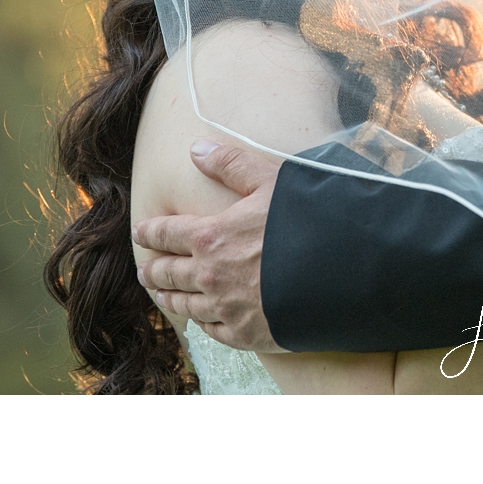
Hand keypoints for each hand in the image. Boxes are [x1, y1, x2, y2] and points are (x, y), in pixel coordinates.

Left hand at [133, 140, 288, 352]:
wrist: (341, 270)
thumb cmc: (307, 218)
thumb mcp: (270, 179)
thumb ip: (231, 164)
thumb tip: (196, 149)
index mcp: (210, 235)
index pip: (167, 233)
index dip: (150, 231)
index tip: (141, 232)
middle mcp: (210, 274)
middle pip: (168, 272)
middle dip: (153, 268)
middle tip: (144, 269)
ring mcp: (225, 308)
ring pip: (185, 304)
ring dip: (169, 297)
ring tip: (161, 294)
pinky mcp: (245, 334)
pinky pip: (212, 331)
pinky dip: (202, 323)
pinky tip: (200, 320)